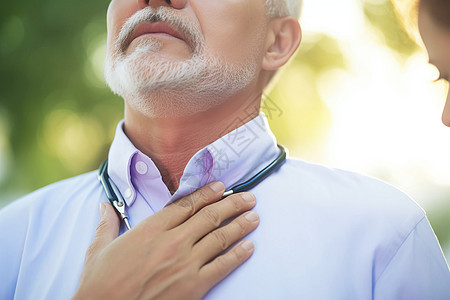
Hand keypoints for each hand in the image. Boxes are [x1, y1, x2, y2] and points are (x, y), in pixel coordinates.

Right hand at [73, 181, 258, 299]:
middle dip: (232, 204)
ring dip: (240, 225)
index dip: (207, 194)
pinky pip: (222, 266)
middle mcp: (172, 241)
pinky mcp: (194, 286)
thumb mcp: (99, 248)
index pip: (186, 205)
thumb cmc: (100, 283)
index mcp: (151, 229)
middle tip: (249, 197)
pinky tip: (249, 247)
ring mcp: (185, 263)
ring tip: (254, 217)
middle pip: (209, 216)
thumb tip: (103, 206)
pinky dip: (238, 255)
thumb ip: (106, 224)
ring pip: (220, 237)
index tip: (221, 187)